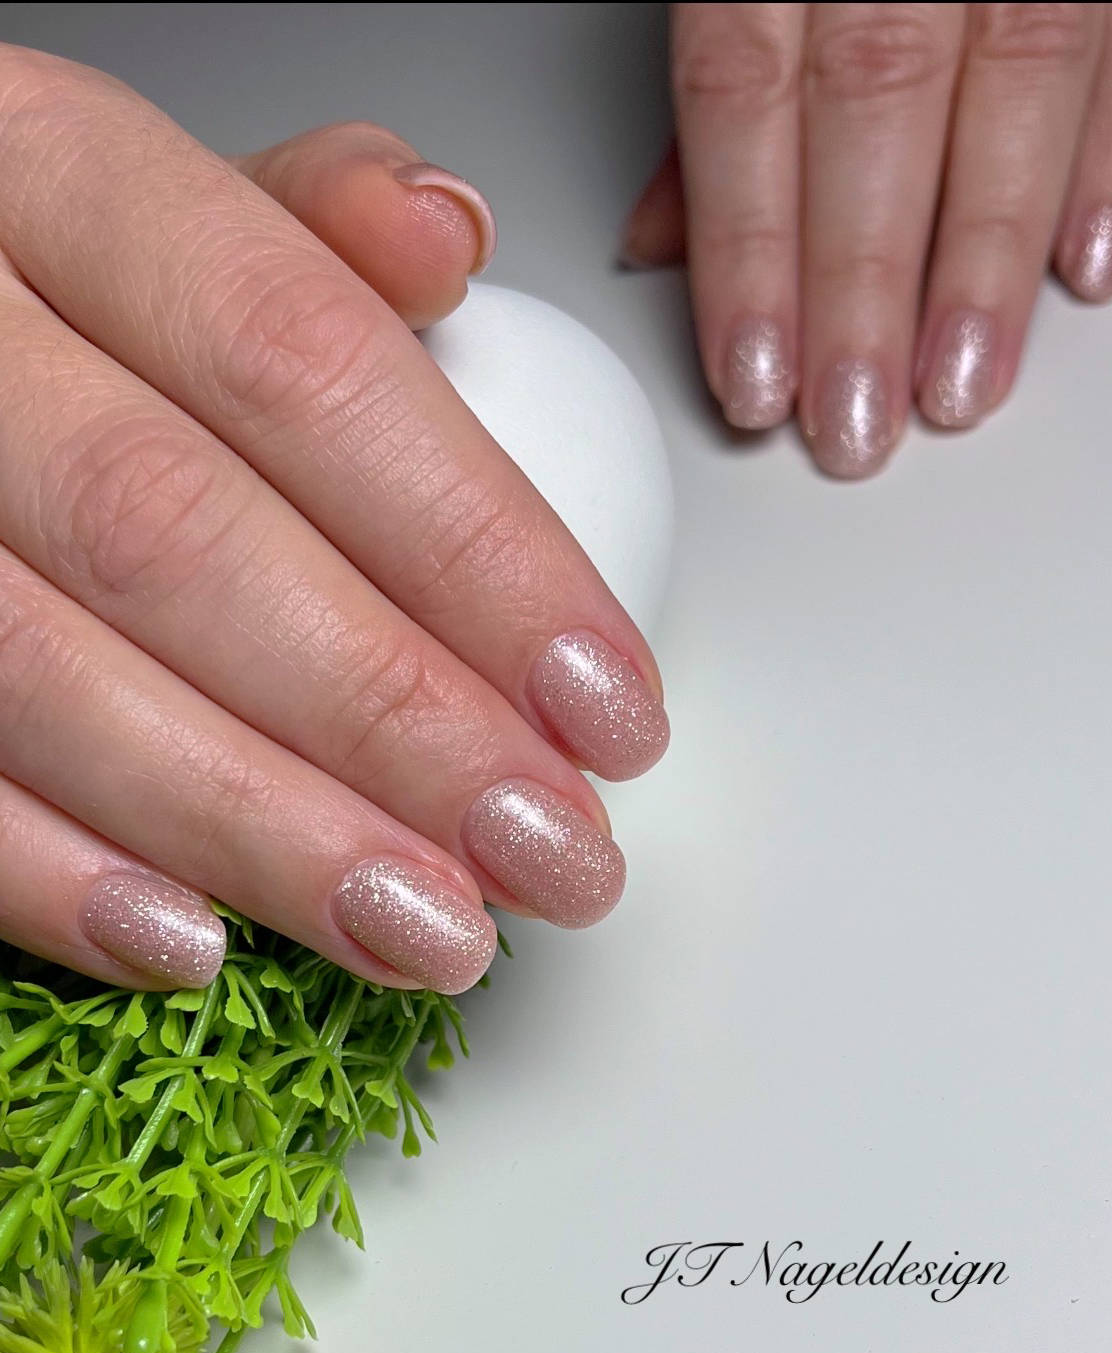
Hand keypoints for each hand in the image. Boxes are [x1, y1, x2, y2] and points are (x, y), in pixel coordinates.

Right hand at [0, 46, 668, 992]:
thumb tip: (451, 236)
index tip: (606, 701)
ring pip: (47, 675)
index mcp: (51, 172)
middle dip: (392, 719)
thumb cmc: (30, 270)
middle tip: (544, 847)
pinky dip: (50, 874)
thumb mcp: (156, 204)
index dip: (475, 553)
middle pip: (183, 538)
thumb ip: (306, 229)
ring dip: (260, 830)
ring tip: (426, 928)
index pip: (302, 363)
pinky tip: (196, 942)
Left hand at [625, 3, 1111, 476]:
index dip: (751, 251)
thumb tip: (669, 241)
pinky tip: (1084, 265)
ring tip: (960, 383)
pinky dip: (1104, 156)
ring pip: (1019, 70)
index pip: (745, 90)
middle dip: (866, 284)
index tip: (754, 378)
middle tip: (855, 421)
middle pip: (878, 98)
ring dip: (989, 252)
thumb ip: (716, 70)